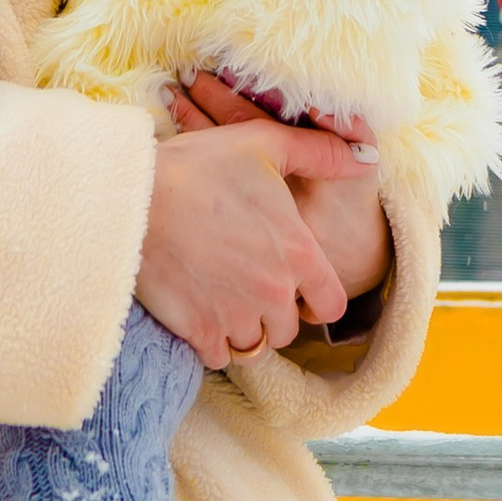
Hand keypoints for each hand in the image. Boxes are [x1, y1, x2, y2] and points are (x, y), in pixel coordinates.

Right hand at [135, 122, 363, 370]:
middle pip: (290, 330)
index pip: (332, 304)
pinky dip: (213, 342)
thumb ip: (321, 152)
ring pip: (255, 345)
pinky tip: (200, 313)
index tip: (298, 289)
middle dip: (276, 313)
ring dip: (245, 329)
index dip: (318, 299)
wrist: (135, 196)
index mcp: (298, 254)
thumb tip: (366, 156)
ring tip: (224, 299)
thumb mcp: (265, 144)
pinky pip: (219, 357)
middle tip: (251, 287)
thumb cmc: (199, 166)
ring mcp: (237, 315)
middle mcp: (274, 293)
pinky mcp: (199, 330)